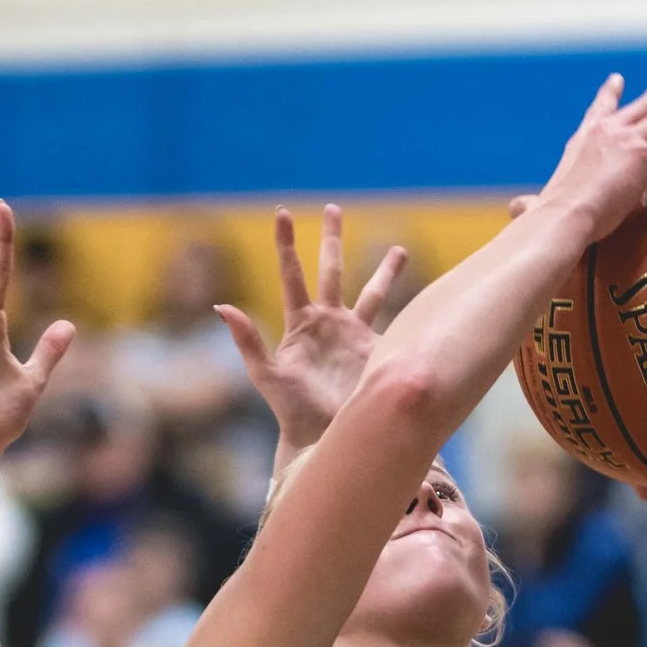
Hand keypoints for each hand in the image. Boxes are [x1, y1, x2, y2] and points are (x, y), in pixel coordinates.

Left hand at [217, 206, 410, 458]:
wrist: (323, 437)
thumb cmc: (290, 409)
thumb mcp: (265, 374)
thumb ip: (247, 340)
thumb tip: (221, 306)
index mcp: (300, 323)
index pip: (292, 274)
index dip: (286, 245)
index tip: (282, 213)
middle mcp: (328, 323)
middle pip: (331, 270)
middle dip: (331, 239)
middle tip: (332, 208)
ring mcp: (354, 335)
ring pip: (372, 293)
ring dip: (385, 271)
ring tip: (399, 249)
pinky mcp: (377, 351)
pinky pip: (395, 323)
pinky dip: (409, 310)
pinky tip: (424, 299)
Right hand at [534, 60, 646, 253]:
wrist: (561, 215)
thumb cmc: (547, 217)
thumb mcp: (537, 206)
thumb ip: (531, 207)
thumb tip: (519, 211)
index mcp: (584, 140)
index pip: (600, 111)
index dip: (609, 94)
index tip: (618, 80)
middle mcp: (610, 131)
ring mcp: (631, 141)